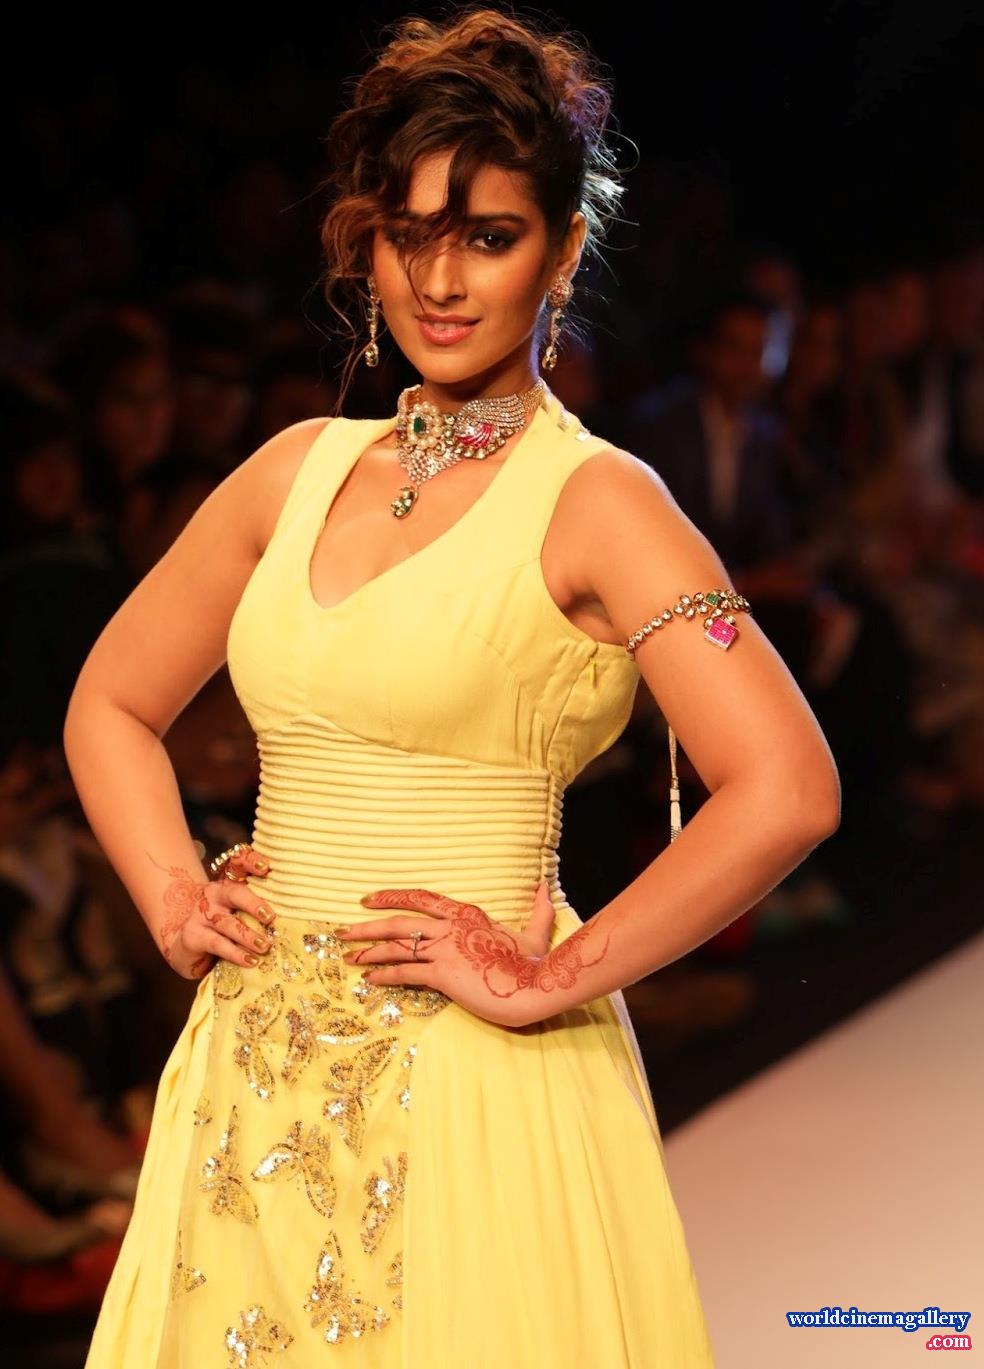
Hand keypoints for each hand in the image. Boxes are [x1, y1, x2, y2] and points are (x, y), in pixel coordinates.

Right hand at [148, 848, 276, 979]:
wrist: (187, 943)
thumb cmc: (223, 925)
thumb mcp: (238, 911)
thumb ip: (259, 907)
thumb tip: (292, 914)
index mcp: (228, 883)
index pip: (238, 865)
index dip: (251, 862)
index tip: (266, 867)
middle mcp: (214, 894)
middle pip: (234, 893)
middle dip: (253, 904)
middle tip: (270, 917)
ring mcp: (201, 914)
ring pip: (228, 924)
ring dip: (248, 936)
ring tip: (265, 946)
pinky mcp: (193, 936)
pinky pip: (218, 944)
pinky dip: (236, 954)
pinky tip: (251, 961)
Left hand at [336, 881, 559, 1027]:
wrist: (535, 986)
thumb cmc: (533, 963)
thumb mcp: (535, 932)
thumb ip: (538, 910)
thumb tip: (545, 888)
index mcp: (466, 914)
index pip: (421, 898)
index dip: (391, 897)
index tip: (367, 900)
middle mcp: (451, 927)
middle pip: (398, 922)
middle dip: (366, 926)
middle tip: (342, 932)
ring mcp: (445, 950)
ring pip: (397, 946)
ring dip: (369, 951)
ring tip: (348, 957)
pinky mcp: (443, 974)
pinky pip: (406, 971)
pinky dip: (384, 974)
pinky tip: (369, 979)